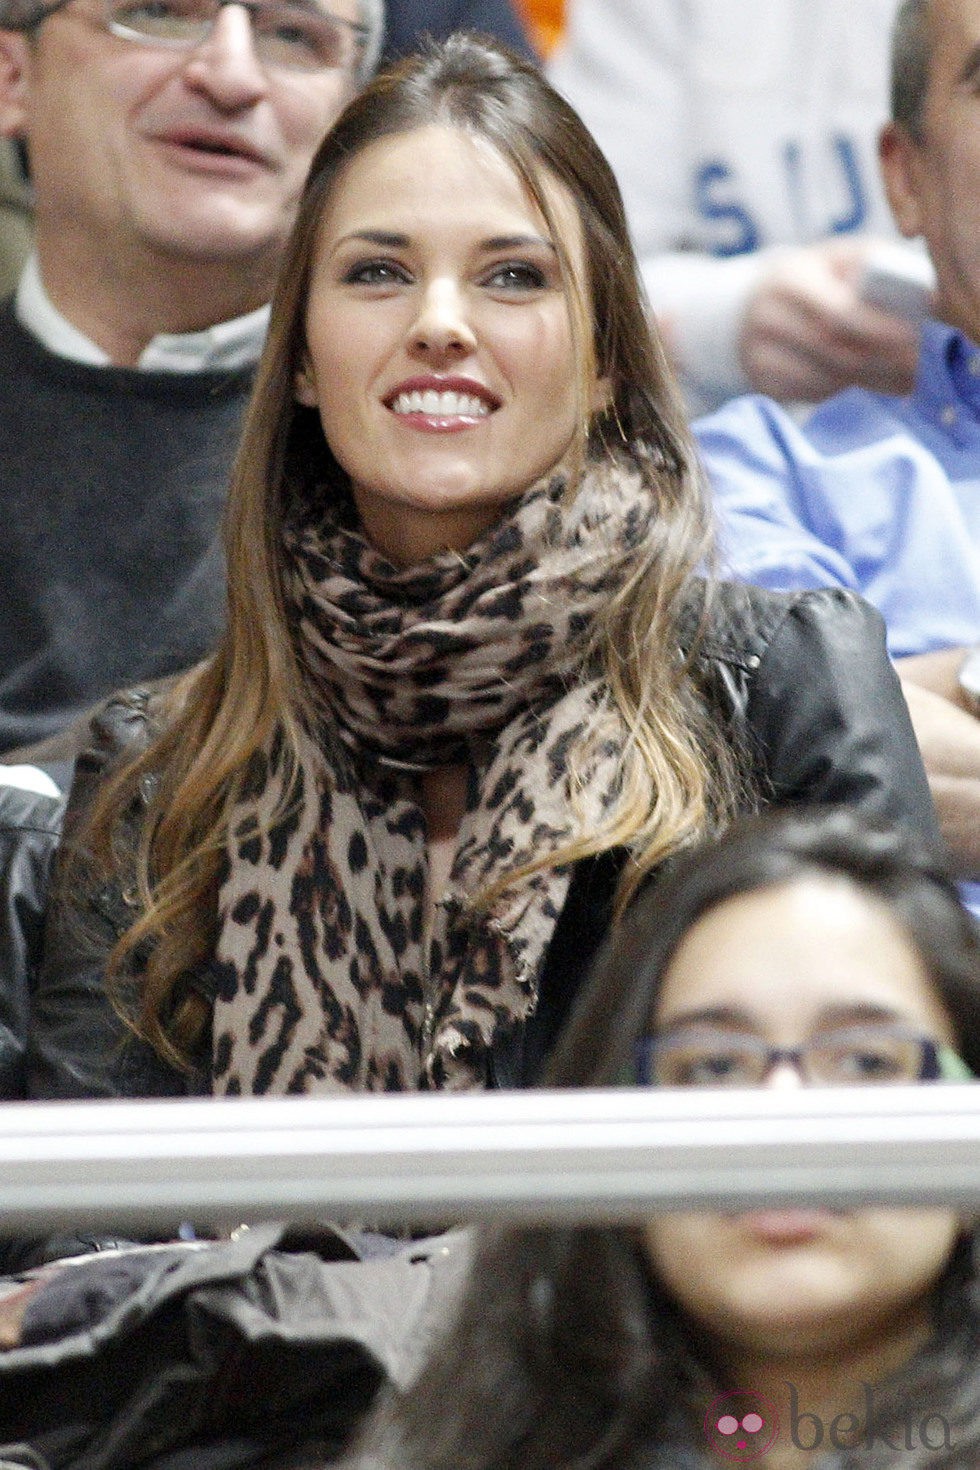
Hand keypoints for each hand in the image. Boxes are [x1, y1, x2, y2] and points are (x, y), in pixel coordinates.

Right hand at [738, 238, 923, 402]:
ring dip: (869, 380)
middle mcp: (766, 317)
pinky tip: (865, 380)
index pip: (838, 312)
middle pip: (833, 352)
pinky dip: (844, 389)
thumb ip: (877, 266)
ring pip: (826, 378)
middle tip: (917, 367)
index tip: (912, 336)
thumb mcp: (838, 258)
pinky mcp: (760, 381)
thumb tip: (926, 297)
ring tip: (902, 378)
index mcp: (789, 278)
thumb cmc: (814, 278)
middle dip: (881, 362)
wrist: (751, 304)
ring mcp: (757, 353)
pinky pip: (811, 393)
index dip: (878, 329)